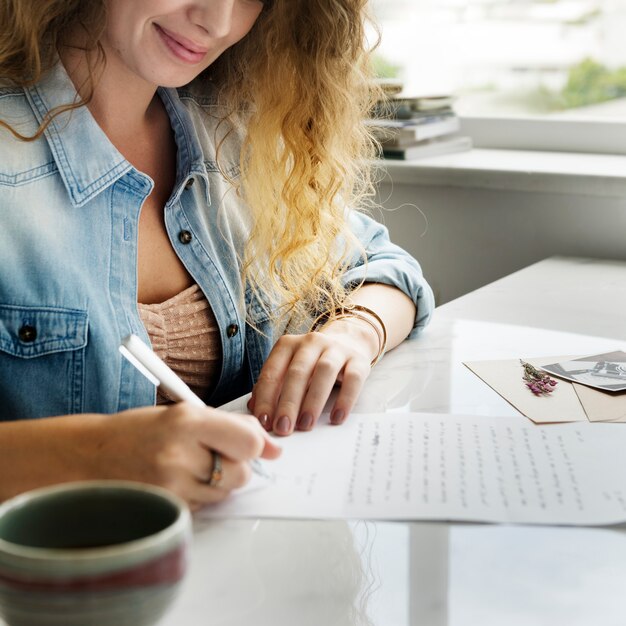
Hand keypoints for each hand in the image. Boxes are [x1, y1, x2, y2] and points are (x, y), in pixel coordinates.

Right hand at [82, 403, 280, 510]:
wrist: (87, 457)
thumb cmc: (140, 431)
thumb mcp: (183, 414)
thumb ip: (231, 426)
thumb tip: (274, 448)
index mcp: (186, 422)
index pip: (248, 440)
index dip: (257, 444)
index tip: (257, 445)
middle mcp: (178, 455)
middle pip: (241, 472)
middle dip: (237, 464)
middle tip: (213, 454)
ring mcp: (170, 487)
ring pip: (226, 492)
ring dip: (218, 481)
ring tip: (190, 466)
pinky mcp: (165, 510)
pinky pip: (205, 507)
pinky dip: (200, 495)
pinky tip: (177, 481)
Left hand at [247, 318, 377, 435]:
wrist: (349, 342)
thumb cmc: (311, 364)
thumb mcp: (289, 370)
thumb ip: (272, 387)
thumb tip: (254, 409)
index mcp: (288, 345)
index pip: (273, 371)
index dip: (266, 397)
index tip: (264, 422)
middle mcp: (311, 342)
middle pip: (297, 372)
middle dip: (288, 403)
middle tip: (283, 428)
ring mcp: (336, 349)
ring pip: (324, 372)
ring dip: (313, 400)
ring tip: (305, 425)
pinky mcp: (358, 360)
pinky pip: (353, 379)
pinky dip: (345, 400)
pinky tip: (336, 418)